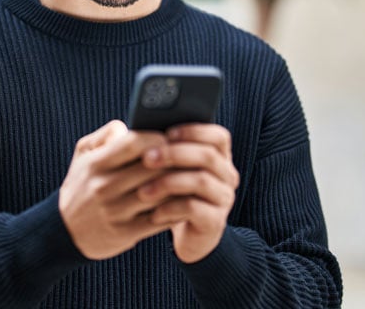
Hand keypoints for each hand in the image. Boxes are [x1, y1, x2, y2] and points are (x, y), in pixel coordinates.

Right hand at [59, 120, 176, 259]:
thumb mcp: (83, 153)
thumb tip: (130, 126)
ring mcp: (115, 212)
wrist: (64, 230)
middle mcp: (104, 187)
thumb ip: (106, 134)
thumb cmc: (82, 183)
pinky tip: (184, 199)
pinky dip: (176, 208)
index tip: (169, 137)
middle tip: (188, 154)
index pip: (134, 143)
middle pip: (151, 168)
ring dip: (179, 183)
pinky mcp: (125, 234)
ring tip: (190, 174)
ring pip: (159, 194)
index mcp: (96, 164)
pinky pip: (159, 219)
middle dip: (173, 159)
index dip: (157, 137)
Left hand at [137, 124, 239, 262]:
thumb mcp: (172, 167)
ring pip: (202, 181)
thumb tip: (137, 131)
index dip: (194, 131)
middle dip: (174, 154)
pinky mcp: (216, 222)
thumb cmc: (174, 190)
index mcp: (219, 156)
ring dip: (168, 182)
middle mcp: (227, 175)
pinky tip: (154, 212)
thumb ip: (165, 147)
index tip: (166, 133)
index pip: (218, 136)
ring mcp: (224, 198)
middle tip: (147, 158)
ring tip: (142, 190)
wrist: (187, 233)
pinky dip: (171, 207)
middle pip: (208, 156)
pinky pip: (194, 209)